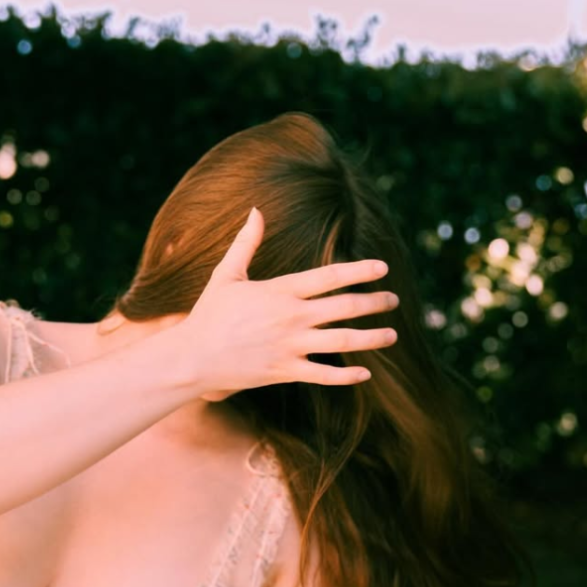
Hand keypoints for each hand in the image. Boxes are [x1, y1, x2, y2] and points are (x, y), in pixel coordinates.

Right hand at [179, 205, 399, 400]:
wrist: (193, 357)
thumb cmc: (210, 314)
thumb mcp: (226, 274)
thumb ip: (246, 242)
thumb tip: (255, 210)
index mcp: (280, 291)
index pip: (330, 276)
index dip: (360, 270)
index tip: (383, 268)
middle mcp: (291, 318)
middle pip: (345, 308)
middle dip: (375, 303)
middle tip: (394, 300)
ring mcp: (290, 346)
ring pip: (342, 342)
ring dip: (372, 338)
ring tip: (392, 336)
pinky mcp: (284, 371)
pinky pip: (323, 375)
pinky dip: (346, 376)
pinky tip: (365, 373)